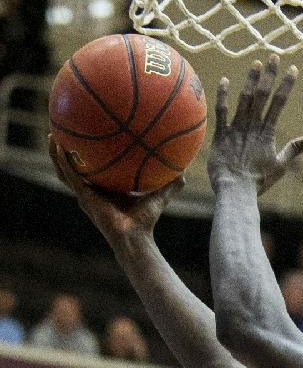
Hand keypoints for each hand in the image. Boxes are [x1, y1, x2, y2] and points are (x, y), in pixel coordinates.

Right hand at [49, 137, 180, 244]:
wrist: (135, 236)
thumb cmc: (146, 220)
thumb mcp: (159, 196)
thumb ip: (170, 184)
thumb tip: (184, 170)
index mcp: (106, 188)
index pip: (96, 169)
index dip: (90, 156)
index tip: (89, 136)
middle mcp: (92, 190)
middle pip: (75, 167)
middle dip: (67, 151)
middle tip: (63, 131)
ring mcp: (85, 193)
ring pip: (65, 170)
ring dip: (56, 154)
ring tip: (52, 135)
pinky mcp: (83, 196)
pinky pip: (69, 176)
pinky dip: (62, 161)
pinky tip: (59, 147)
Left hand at [209, 55, 302, 195]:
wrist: (235, 192)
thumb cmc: (258, 182)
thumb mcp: (280, 166)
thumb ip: (295, 149)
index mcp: (268, 132)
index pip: (279, 103)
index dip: (286, 84)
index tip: (293, 69)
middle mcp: (253, 126)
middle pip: (263, 95)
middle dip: (269, 74)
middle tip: (274, 56)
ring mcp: (236, 129)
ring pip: (244, 98)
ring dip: (250, 80)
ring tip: (255, 63)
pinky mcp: (220, 134)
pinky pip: (221, 111)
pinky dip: (222, 95)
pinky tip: (224, 80)